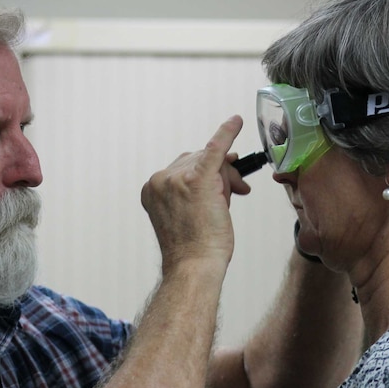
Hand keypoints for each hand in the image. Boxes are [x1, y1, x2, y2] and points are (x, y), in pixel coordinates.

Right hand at [141, 115, 248, 271]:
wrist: (195, 265)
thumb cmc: (194, 246)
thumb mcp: (185, 211)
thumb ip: (195, 185)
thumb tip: (224, 161)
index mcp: (152, 187)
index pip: (183, 166)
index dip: (206, 171)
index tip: (219, 179)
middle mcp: (160, 180)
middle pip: (197, 159)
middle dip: (219, 174)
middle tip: (235, 193)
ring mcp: (176, 179)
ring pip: (209, 160)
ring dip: (225, 177)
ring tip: (229, 200)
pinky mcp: (198, 180)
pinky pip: (215, 149)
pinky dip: (226, 134)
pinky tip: (236, 122)